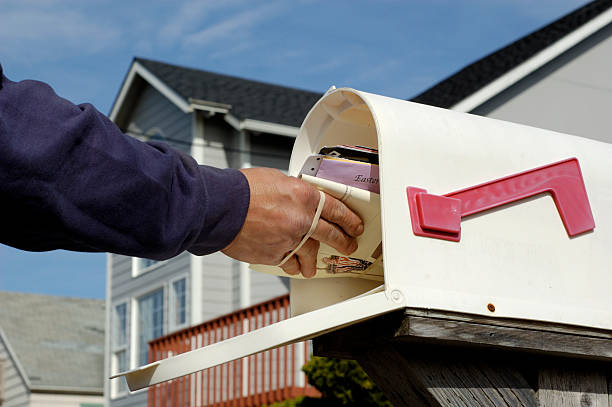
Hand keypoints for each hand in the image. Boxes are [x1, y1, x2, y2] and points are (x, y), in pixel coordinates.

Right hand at [222, 168, 363, 277]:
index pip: (336, 210)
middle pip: (331, 235)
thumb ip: (293, 193)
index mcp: (305, 197)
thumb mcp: (276, 180)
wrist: (221, 206)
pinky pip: (288, 262)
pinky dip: (290, 265)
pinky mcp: (275, 255)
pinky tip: (293, 267)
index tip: (355, 226)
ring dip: (312, 262)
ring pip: (309, 254)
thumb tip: (297, 199)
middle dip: (342, 242)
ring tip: (313, 268)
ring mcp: (289, 239)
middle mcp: (301, 219)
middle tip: (348, 245)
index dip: (349, 219)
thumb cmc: (242, 190)